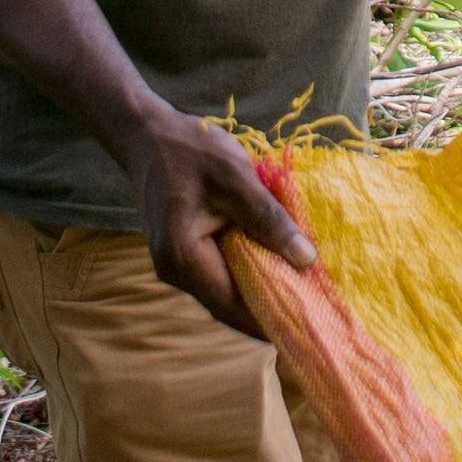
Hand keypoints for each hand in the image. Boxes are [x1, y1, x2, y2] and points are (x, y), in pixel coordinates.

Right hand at [114, 110, 315, 339]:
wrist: (147, 134)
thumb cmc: (189, 150)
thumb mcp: (236, 178)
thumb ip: (269, 219)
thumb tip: (307, 259)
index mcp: (183, 258)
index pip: (233, 306)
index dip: (270, 319)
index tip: (309, 327)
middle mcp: (175, 271)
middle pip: (229, 304)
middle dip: (269, 308)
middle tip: (315, 310)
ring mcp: (176, 265)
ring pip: (225, 291)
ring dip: (259, 290)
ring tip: (303, 291)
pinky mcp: (183, 254)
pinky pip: (220, 273)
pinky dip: (247, 273)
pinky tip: (275, 265)